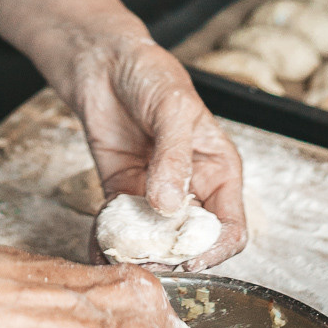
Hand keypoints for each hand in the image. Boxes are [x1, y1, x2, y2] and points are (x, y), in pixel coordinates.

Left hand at [68, 34, 247, 269]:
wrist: (103, 61)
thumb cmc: (151, 73)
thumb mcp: (172, 108)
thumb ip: (173, 158)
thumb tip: (170, 205)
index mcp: (219, 169)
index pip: (230, 226)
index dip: (214, 249)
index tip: (189, 259)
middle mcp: (191, 187)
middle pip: (191, 242)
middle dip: (173, 259)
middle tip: (149, 265)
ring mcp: (155, 192)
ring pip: (154, 240)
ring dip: (138, 255)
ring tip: (120, 262)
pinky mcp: (121, 191)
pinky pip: (119, 227)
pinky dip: (109, 242)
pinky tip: (98, 250)